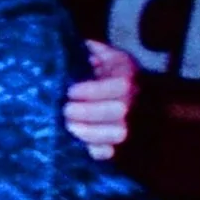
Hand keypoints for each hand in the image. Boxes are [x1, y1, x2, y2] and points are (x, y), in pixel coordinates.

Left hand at [64, 39, 137, 160]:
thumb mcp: (103, 56)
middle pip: (119, 111)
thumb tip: (87, 46)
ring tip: (69, 127)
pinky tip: (81, 144)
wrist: (121, 95)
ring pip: (118, 134)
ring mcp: (130, 124)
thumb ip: (95, 50)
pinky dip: (97, 151)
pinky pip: (113, 153)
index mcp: (128, 77)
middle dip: (89, 112)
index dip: (94, 90)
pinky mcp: (120, 144)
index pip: (120, 85)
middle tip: (65, 110)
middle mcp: (134, 101)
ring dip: (90, 132)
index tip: (70, 91)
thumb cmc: (104, 73)